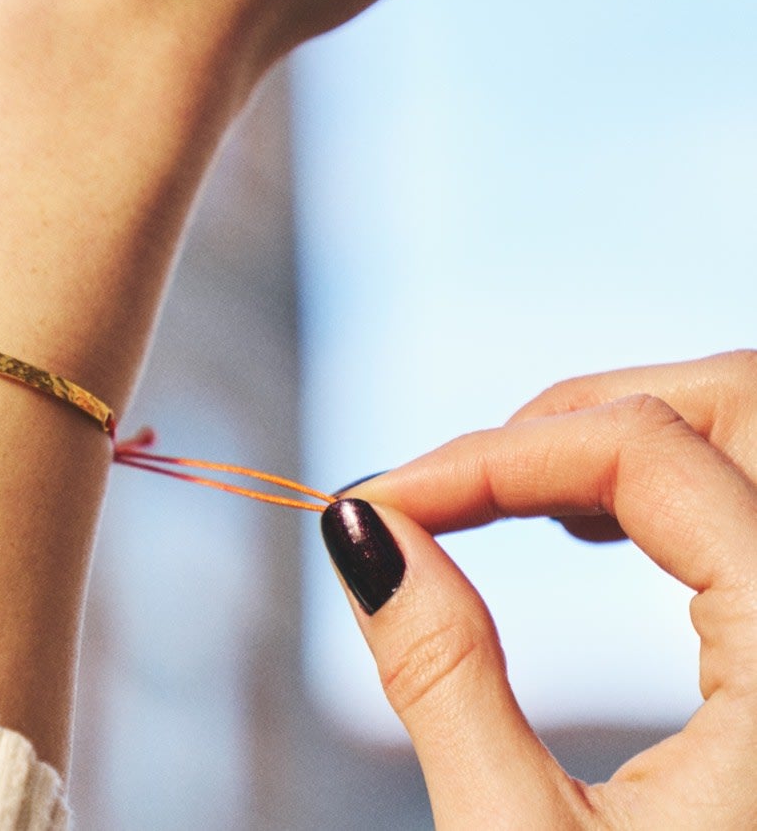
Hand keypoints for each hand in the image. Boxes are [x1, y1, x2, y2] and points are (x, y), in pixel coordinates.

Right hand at [330, 352, 756, 829]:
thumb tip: (357, 525)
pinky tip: (589, 530)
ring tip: (499, 495)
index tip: (379, 496)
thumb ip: (439, 666)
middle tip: (450, 481)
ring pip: (746, 452)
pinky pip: (753, 522)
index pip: (649, 445)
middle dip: (575, 415)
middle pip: (735, 410)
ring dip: (621, 444)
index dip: (492, 450)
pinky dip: (665, 499)